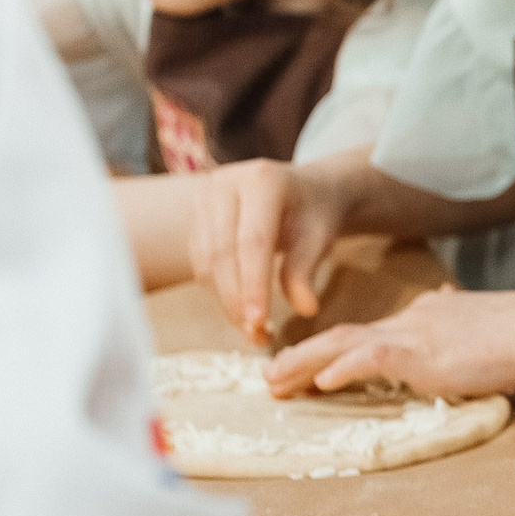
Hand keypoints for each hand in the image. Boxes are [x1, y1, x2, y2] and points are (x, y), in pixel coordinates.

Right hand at [189, 158, 351, 342]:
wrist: (302, 191)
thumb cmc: (314, 214)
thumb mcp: (319, 237)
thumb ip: (306, 270)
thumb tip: (306, 308)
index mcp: (262, 180)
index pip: (252, 241)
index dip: (252, 284)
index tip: (259, 322)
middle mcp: (225, 184)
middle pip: (222, 252)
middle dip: (236, 299)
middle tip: (256, 334)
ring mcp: (204, 199)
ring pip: (206, 262)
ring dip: (225, 301)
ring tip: (252, 330)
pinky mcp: (195, 219)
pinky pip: (200, 263)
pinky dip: (218, 292)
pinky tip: (239, 309)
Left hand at [265, 286, 514, 398]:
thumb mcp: (484, 324)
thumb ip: (461, 321)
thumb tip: (451, 304)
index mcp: (425, 316)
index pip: (369, 331)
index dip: (331, 349)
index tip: (304, 365)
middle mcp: (413, 320)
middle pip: (344, 335)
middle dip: (301, 355)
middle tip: (268, 376)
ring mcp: (418, 334)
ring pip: (345, 344)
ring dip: (304, 363)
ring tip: (273, 382)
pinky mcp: (426, 353)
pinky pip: (373, 357)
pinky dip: (342, 368)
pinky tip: (320, 382)